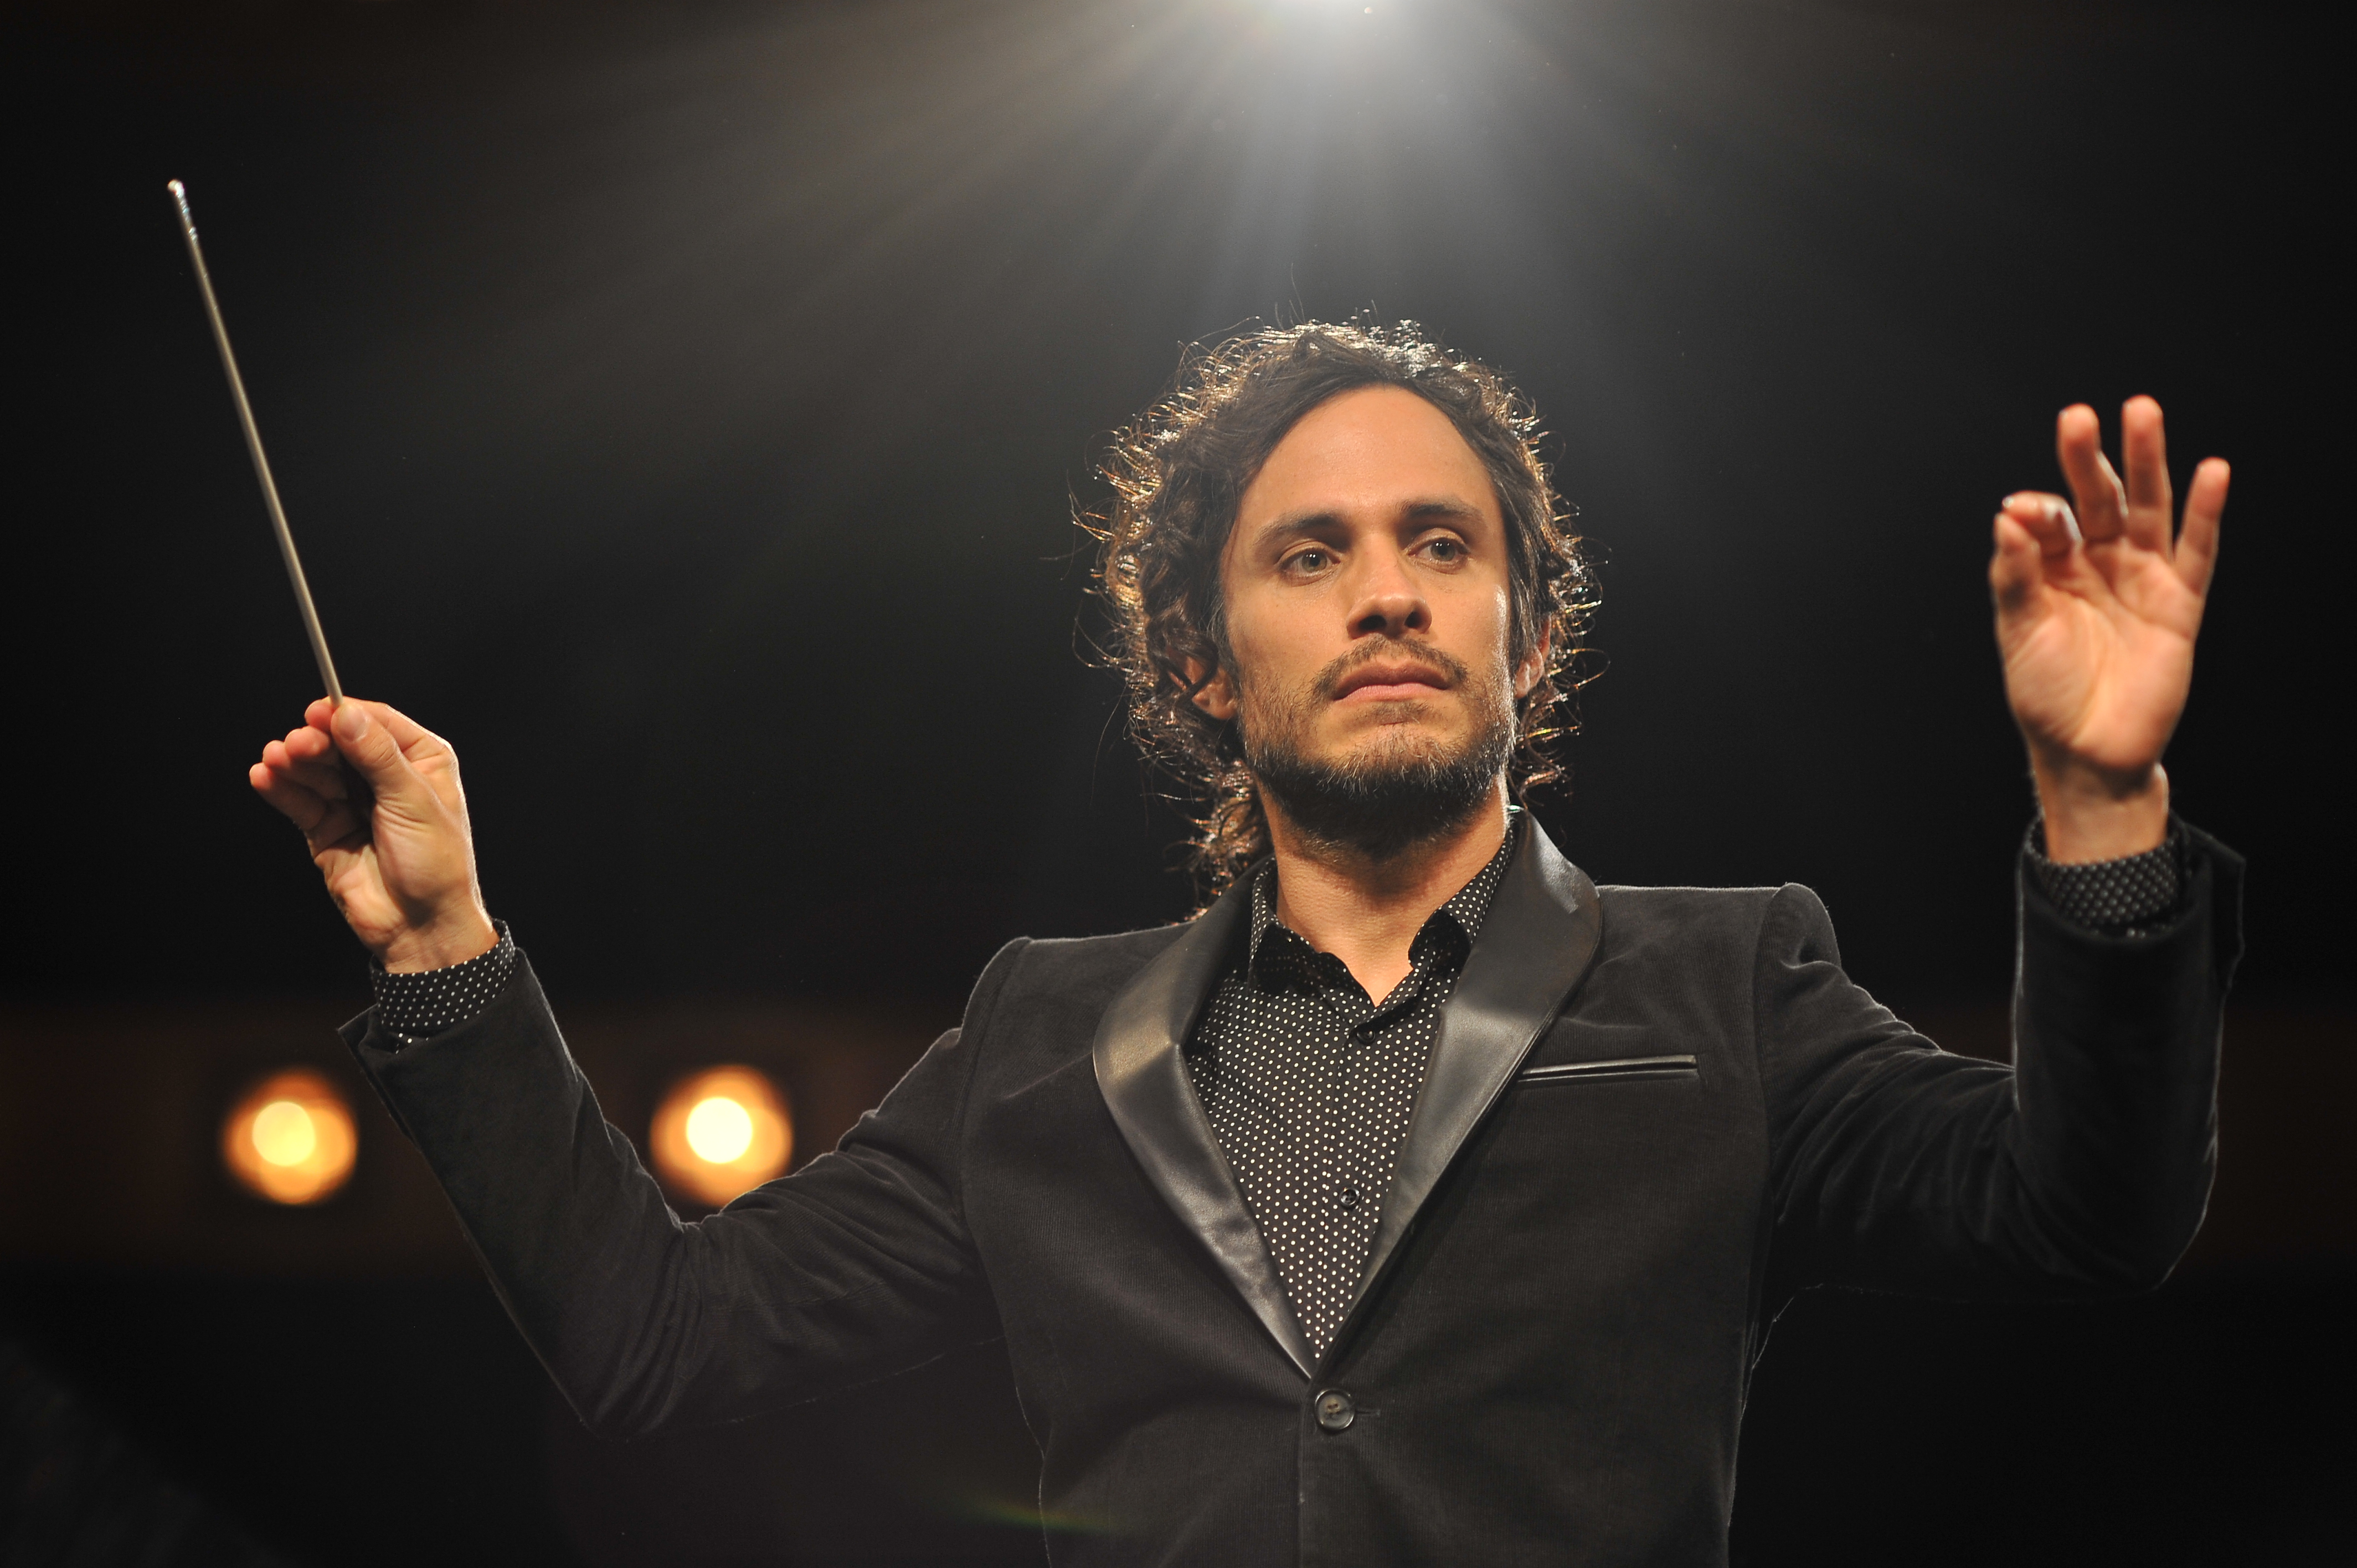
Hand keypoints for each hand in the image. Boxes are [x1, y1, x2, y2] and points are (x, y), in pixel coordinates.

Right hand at [249, 698, 497, 971]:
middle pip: (340, 744)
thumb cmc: (436, 865)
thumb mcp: (413, 801)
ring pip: (316, 771)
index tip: (319, 711)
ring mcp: (354, 803)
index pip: (377, 723)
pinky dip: (282, 789)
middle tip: (297, 743)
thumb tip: (346, 715)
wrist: (422, 926)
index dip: (346, 714)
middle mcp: (386, 778)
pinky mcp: (328, 829)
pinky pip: (300, 802)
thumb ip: (377, 756)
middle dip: (316, 741)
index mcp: (421, 762)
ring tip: (276, 759)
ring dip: (294, 763)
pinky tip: (265, 777)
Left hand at [1990, 397, 2226, 862]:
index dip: (2037, 509)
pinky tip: (2213, 472)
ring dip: (2148, 462)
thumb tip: (2006, 517)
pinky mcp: (2179, 603)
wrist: (2087, 751)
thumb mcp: (2020, 632)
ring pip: (2148, 509)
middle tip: (2081, 416)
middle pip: (2098, 498)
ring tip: (2142, 413)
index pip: (2048, 520)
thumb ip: (2015, 576)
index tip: (2022, 509)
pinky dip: (2205, 513)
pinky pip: (2197, 551)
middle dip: (2090, 459)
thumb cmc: (2044, 693)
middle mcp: (2098, 564)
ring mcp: (2141, 578)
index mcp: (2052, 568)